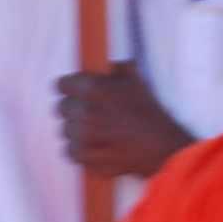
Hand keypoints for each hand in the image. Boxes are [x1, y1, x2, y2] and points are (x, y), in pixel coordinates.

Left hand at [55, 67, 191, 178]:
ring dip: (78, 131)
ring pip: (66, 130)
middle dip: (74, 110)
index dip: (70, 88)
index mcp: (92, 88)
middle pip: (61, 108)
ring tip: (99, 132)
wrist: (161, 148)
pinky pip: (70, 150)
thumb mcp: (135, 79)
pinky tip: (98, 146)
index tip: (77, 93)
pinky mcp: (84, 157)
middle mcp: (83, 111)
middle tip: (92, 114)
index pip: (61, 84)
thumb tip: (103, 65)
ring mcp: (82, 136)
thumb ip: (113, 68)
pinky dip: (81, 150)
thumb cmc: (149, 113)